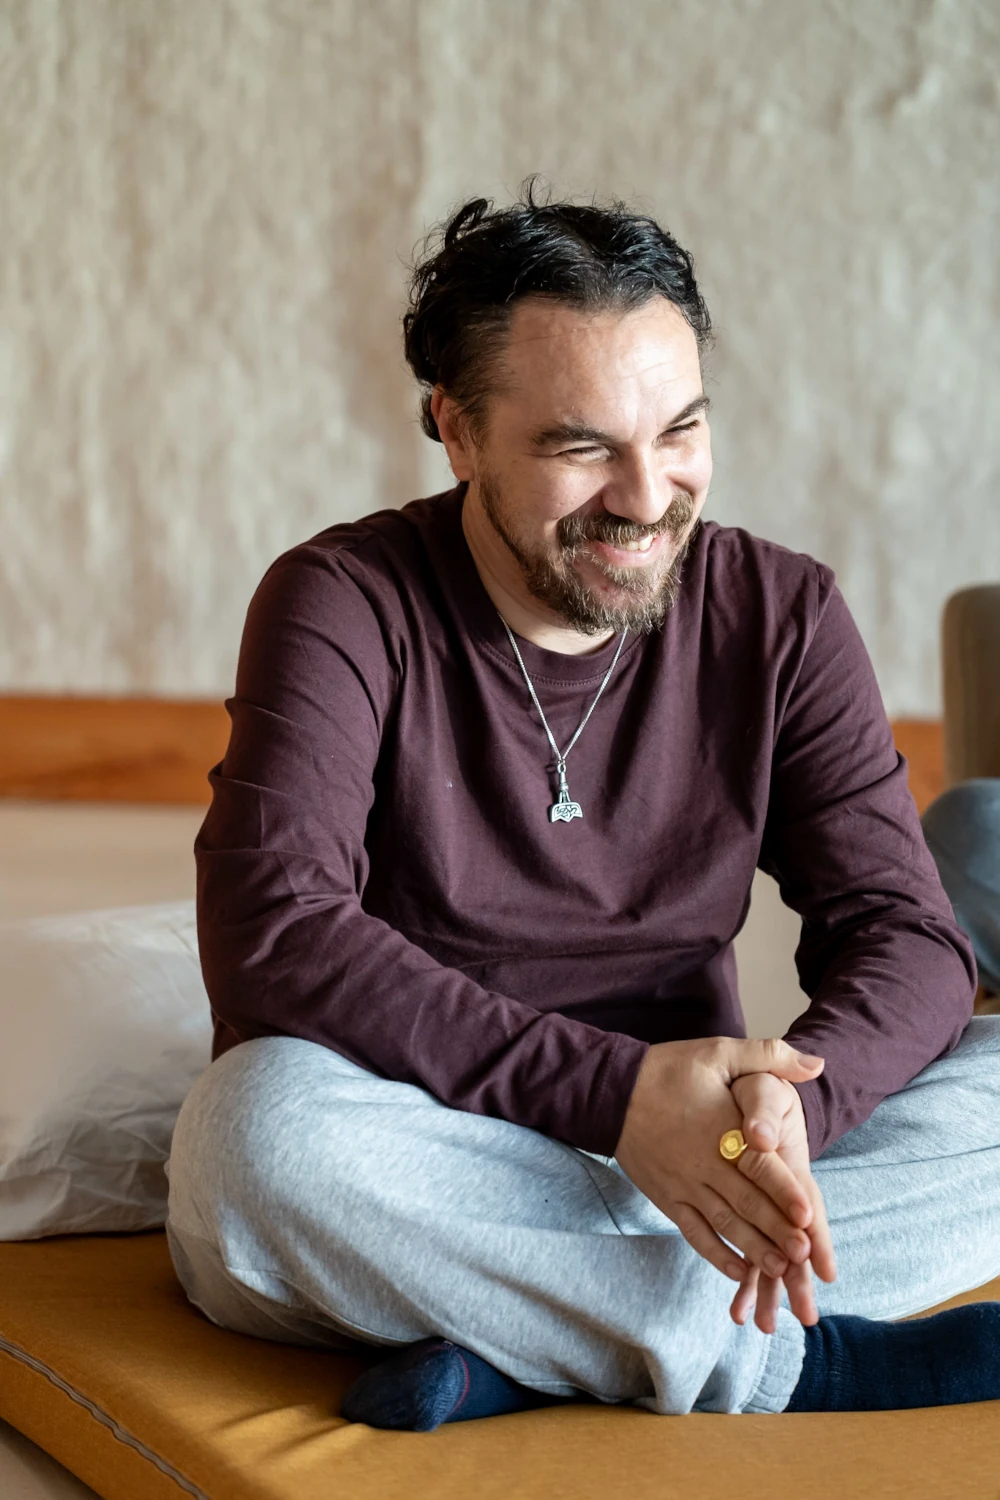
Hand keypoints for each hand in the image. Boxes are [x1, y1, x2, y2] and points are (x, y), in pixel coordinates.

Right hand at [614, 1036, 824, 1293]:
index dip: (783, 1191)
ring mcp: (684, 1184)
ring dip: (753, 1248)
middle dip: (777, 1231)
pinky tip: (738, 1270)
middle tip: (803, 1255)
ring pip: (724, 1223)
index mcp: (721, 1129)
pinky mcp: (668, 1197)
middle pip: (746, 1203)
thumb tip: (818, 1062)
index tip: (808, 1215)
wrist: (610, 1090)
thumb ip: (769, 1056)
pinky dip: (716, 1254)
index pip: (758, 1166)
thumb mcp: (719, 1052)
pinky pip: (694, 1232)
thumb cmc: (667, 1070)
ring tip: (779, 1270)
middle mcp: (704, 1163)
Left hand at [726, 1072, 836, 1333]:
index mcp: (788, 1163)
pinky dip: (738, 1275)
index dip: (817, 1235)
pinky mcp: (737, 1207)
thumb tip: (763, 1135)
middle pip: (793, 1240)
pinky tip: (737, 1306)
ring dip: (766, 1287)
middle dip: (798, 1277)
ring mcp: (760, 1203)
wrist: (734, 1087)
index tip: (825, 1269)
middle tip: (807, 1319)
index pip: (806, 1203)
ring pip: (766, 1252)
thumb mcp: (761, 1084)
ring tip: (761, 1326)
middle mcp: (780, 1192)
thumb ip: (764, 1105)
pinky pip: (738, 1247)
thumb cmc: (753, 1087)